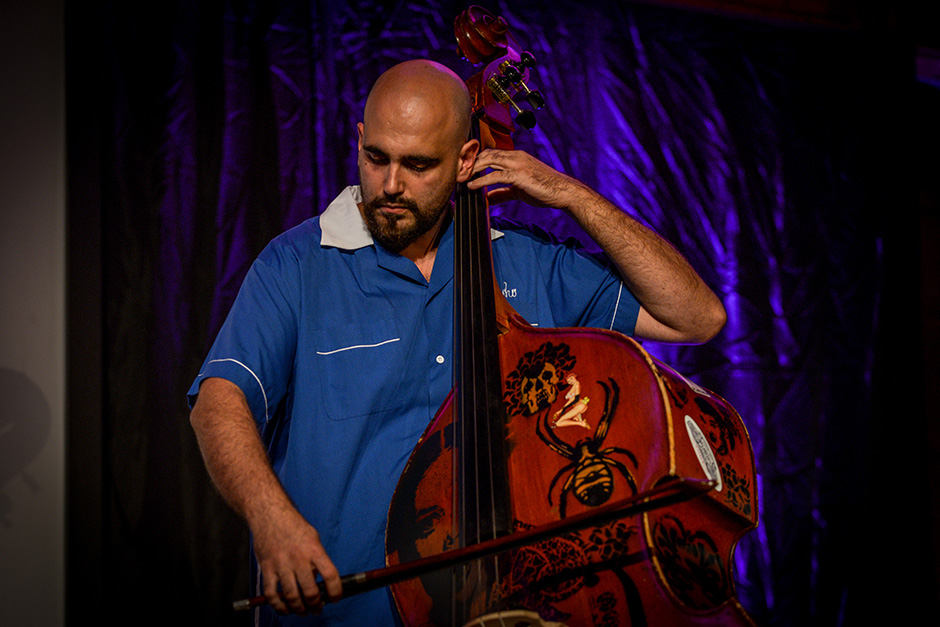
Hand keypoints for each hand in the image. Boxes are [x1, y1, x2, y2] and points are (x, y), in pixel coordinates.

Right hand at [251, 506, 341, 614]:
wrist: (270, 514)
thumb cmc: (293, 525)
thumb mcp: (312, 537)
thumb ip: (316, 558)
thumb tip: (317, 581)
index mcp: (314, 549)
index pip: (330, 575)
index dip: (335, 591)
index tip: (335, 598)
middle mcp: (299, 558)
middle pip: (310, 591)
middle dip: (316, 605)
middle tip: (317, 609)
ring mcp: (281, 564)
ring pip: (291, 596)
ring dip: (299, 609)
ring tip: (303, 611)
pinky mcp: (267, 568)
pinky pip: (271, 593)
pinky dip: (278, 605)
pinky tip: (284, 608)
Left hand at [466, 148, 588, 208]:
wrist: (562, 192)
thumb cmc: (543, 189)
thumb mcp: (518, 190)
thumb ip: (502, 192)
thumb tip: (487, 199)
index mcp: (516, 156)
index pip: (490, 153)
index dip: (475, 160)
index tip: (464, 168)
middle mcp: (515, 156)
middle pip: (486, 154)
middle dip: (470, 162)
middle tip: (458, 172)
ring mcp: (517, 164)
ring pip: (489, 161)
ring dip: (473, 170)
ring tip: (461, 178)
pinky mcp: (519, 175)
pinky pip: (496, 176)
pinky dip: (482, 181)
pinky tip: (473, 186)